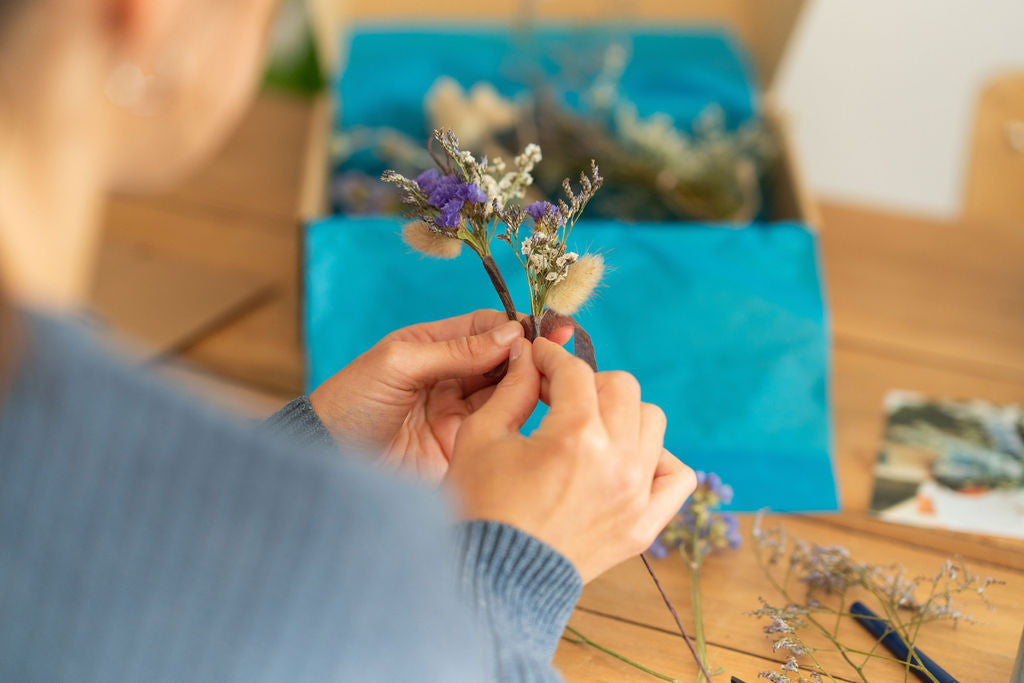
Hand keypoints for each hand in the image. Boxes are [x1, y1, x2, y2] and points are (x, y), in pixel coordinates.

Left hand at [308, 310, 570, 481]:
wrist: (328, 460)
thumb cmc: (350, 402)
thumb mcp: (399, 363)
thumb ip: (456, 350)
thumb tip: (512, 334)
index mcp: (434, 347)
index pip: (487, 329)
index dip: (516, 328)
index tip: (542, 331)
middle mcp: (452, 378)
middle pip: (505, 360)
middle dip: (533, 355)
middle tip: (562, 354)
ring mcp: (460, 413)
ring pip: (510, 393)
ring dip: (534, 384)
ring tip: (558, 379)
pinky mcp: (465, 446)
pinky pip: (502, 427)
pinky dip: (524, 416)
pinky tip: (542, 408)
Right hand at [447, 338, 697, 582]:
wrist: (491, 579)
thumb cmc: (478, 507)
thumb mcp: (481, 437)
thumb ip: (513, 388)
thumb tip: (529, 355)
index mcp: (575, 437)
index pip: (575, 372)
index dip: (552, 358)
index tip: (538, 359)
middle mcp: (617, 462)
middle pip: (622, 387)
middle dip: (587, 382)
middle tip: (558, 396)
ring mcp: (637, 496)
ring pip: (652, 421)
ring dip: (622, 414)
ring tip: (588, 429)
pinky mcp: (643, 526)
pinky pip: (677, 477)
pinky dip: (658, 460)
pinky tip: (625, 460)